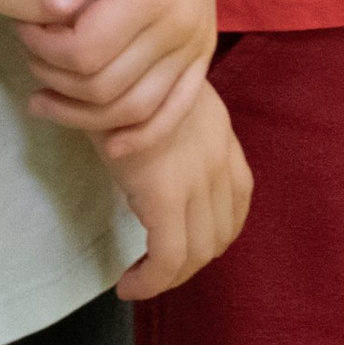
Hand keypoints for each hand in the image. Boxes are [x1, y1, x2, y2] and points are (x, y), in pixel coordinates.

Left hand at [16, 0, 218, 152]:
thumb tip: (53, 11)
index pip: (84, 54)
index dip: (42, 50)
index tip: (21, 25)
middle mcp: (182, 24)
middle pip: (105, 88)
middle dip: (55, 81)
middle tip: (28, 53)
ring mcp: (197, 40)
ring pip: (135, 109)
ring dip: (85, 115)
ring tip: (45, 96)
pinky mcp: (203, 48)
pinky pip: (176, 109)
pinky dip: (142, 134)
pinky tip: (107, 143)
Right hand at [111, 79, 251, 301]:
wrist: (105, 60)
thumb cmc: (118, 75)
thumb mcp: (158, 95)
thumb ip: (169, 125)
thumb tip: (150, 155)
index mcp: (219, 132)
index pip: (239, 195)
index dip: (218, 228)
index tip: (186, 241)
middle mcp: (218, 156)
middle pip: (222, 231)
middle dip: (192, 259)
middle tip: (155, 267)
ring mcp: (197, 176)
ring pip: (199, 252)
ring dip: (171, 276)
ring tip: (140, 278)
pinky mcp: (166, 194)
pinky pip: (167, 259)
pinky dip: (150, 282)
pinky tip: (127, 284)